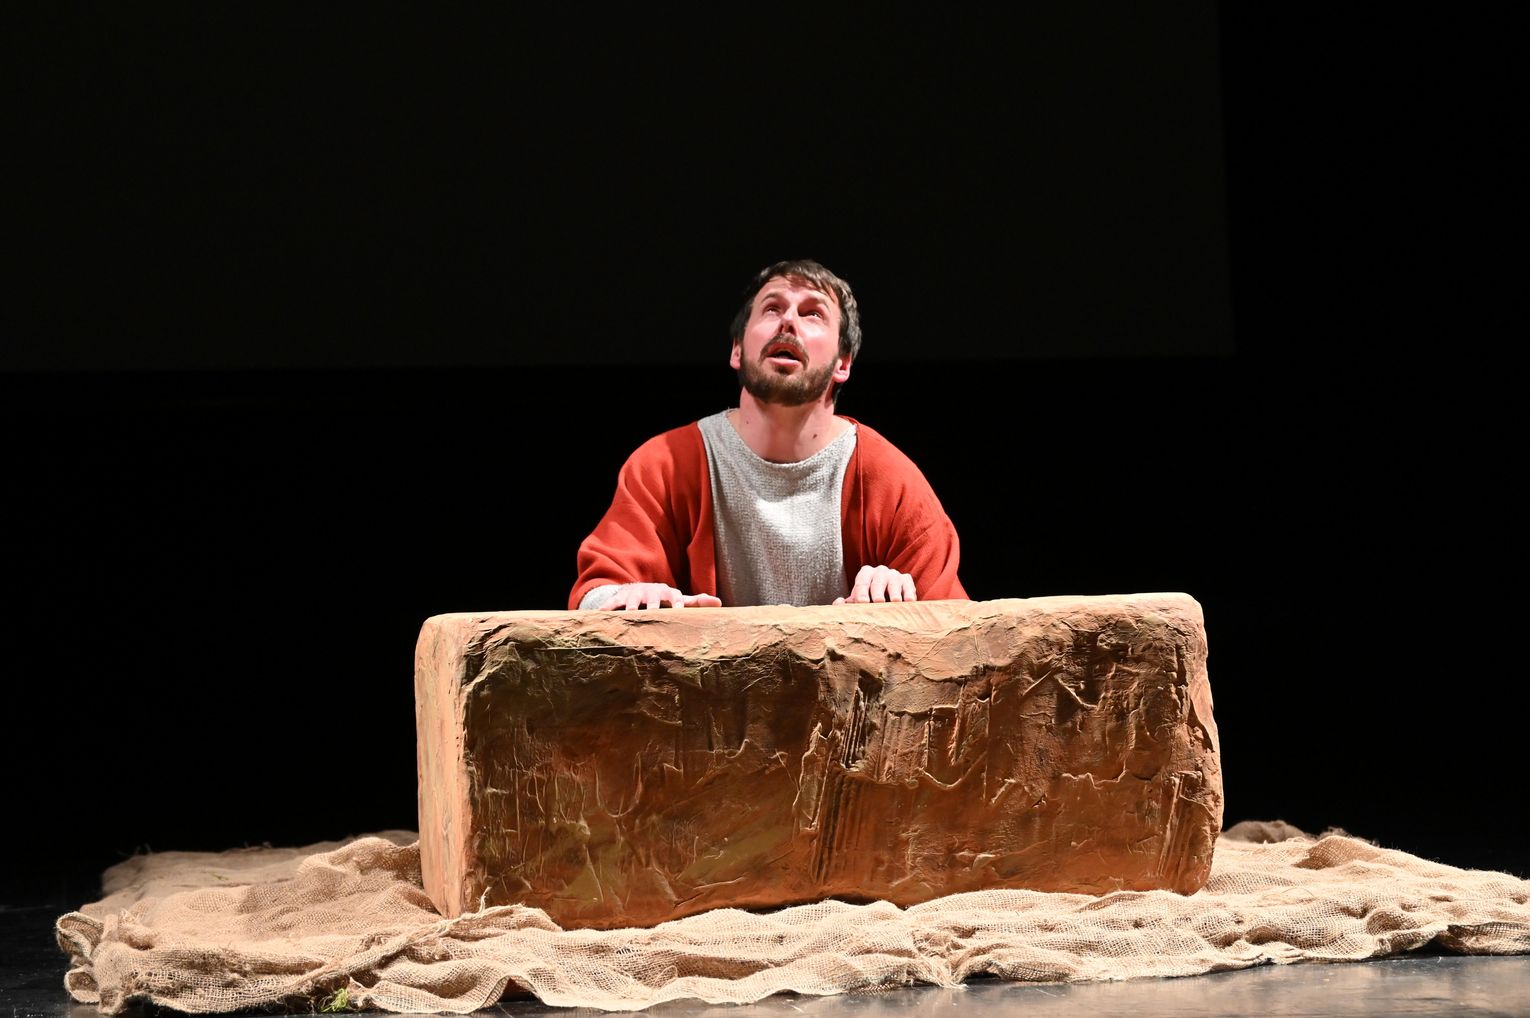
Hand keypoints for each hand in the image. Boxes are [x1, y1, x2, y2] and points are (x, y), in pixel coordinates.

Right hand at [602, 583, 722, 609]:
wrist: (639, 591)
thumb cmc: (664, 600)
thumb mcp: (679, 600)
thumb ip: (697, 602)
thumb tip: (719, 602)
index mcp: (667, 592)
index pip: (674, 595)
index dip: (676, 602)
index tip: (678, 610)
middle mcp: (651, 591)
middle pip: (653, 597)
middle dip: (653, 604)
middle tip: (653, 613)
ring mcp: (634, 594)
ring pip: (633, 600)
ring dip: (632, 606)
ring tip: (631, 614)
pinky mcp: (619, 597)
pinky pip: (612, 603)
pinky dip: (608, 608)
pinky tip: (601, 614)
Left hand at [834, 565, 916, 603]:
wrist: (886, 598)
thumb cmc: (868, 600)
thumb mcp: (857, 600)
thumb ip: (846, 603)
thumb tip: (838, 602)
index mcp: (865, 573)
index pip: (862, 581)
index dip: (861, 591)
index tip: (862, 602)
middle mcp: (880, 571)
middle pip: (877, 581)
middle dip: (877, 592)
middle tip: (878, 601)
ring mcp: (894, 574)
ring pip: (894, 582)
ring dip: (894, 593)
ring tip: (895, 601)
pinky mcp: (906, 580)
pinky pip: (908, 585)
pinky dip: (909, 593)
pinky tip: (909, 601)